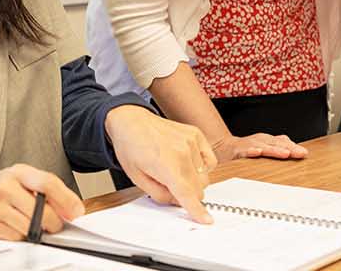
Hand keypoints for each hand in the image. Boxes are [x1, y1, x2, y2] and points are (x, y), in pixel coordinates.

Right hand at [0, 164, 84, 239]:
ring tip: (33, 223)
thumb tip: (72, 209)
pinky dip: (21, 236)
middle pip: (40, 211)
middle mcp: (5, 187)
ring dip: (37, 231)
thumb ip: (49, 189)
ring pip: (28, 227)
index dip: (66, 200)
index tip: (76, 212)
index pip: (47, 183)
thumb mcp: (25, 178)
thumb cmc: (4, 186)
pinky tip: (17, 226)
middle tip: (55, 225)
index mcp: (19, 173)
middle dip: (54, 222)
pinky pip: (15, 237)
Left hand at [104, 106, 217, 223]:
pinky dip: (201, 166)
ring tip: (173, 168)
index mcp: (166, 165)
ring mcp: (192, 142)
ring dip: (193, 179)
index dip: (196, 210)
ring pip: (205, 176)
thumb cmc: (130, 147)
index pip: (187, 194)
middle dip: (187, 193)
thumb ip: (160, 195)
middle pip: (198, 188)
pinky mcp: (196, 135)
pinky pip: (210, 161)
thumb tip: (178, 202)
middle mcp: (183, 152)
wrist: (131, 121)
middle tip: (170, 185)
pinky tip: (185, 162)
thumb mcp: (137, 178)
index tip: (206, 220)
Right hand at [209, 132, 307, 160]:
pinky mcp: (237, 151)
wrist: (222, 148)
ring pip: (263, 147)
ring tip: (285, 154)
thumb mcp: (264, 147)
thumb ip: (279, 147)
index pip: (283, 143)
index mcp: (267, 140)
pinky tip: (257, 152)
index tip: (304, 153)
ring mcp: (248, 145)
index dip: (293, 147)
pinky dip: (251, 151)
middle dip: (289, 148)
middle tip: (300, 153)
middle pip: (276, 143)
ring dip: (274, 150)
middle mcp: (259, 141)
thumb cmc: (246, 149)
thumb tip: (296, 148)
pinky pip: (245, 151)